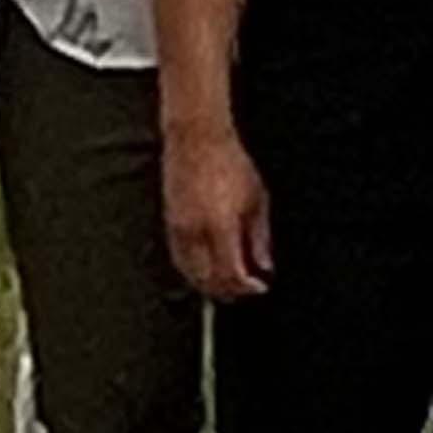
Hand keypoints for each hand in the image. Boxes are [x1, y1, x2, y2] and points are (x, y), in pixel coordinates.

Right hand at [162, 129, 274, 300]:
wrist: (197, 139)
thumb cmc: (230, 163)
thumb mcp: (257, 199)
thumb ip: (260, 237)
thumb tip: (264, 265)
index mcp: (220, 226)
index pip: (230, 273)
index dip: (246, 288)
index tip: (259, 287)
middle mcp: (195, 231)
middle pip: (208, 279)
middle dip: (227, 292)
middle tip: (244, 293)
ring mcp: (178, 228)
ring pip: (189, 273)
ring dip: (207, 286)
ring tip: (226, 288)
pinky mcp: (168, 223)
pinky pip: (178, 258)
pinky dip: (192, 272)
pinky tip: (205, 272)